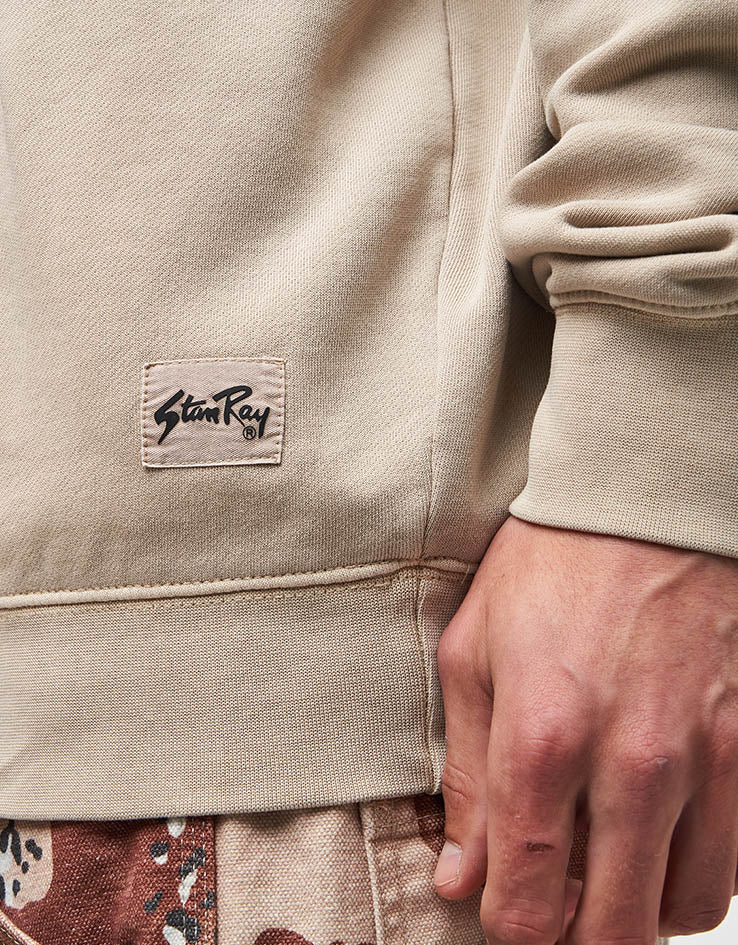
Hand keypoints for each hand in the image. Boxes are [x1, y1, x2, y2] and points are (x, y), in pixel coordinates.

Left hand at [432, 515, 737, 943]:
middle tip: (556, 904)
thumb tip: (460, 878)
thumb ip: (466, 776)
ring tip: (607, 867)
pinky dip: (693, 870)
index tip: (503, 911)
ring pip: (683, 909)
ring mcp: (704, 758)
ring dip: (638, 910)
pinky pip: (734, 861)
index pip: (525, 905)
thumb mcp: (475, 654)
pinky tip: (658, 832)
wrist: (644, 498)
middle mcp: (631, 764)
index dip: (507, 931)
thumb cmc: (547, 568)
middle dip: (573, 939)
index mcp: (542, 740)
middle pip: (612, 934)